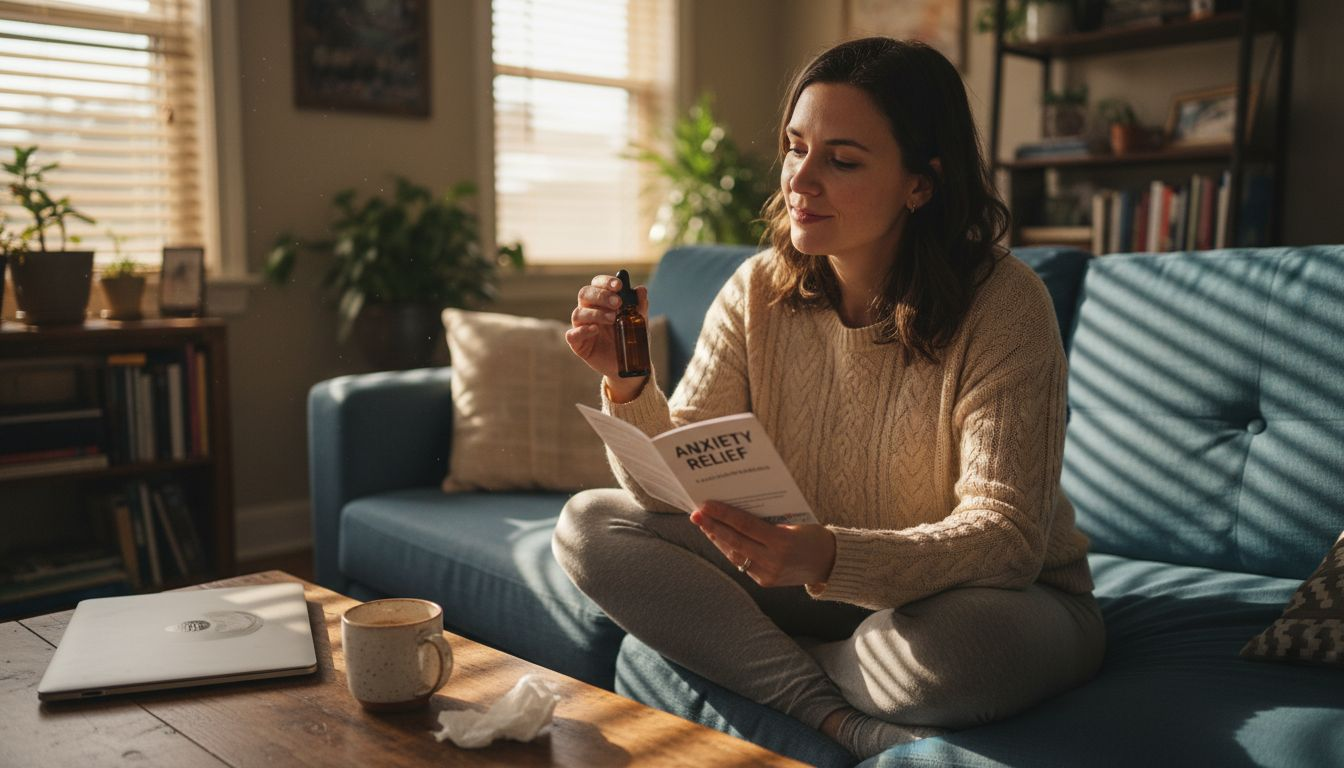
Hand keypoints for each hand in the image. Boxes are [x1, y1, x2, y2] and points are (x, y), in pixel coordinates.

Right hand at [565, 274, 648, 401]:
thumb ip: (639, 306)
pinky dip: (582, 331)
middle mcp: (588, 310)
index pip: (597, 284)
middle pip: (584, 294)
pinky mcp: (578, 344)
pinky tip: (595, 329)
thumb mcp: (638, 322)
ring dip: (596, 313)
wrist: (629, 364)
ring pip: (578, 313)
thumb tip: (641, 289)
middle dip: (601, 295)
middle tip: (618, 303)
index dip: (605, 281)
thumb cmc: (630, 338)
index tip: (618, 285)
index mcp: (601, 301)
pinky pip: (572, 335)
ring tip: (613, 319)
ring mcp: (581, 327)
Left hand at [690, 501, 836, 587]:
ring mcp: (768, 574)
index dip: (723, 514)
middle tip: (695, 514)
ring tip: (704, 525)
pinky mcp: (765, 582)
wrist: (831, 565)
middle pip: (734, 541)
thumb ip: (766, 522)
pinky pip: (742, 563)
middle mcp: (773, 561)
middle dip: (712, 527)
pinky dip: (730, 550)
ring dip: (717, 539)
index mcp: (782, 542)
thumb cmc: (813, 536)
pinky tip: (720, 539)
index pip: (745, 525)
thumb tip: (735, 512)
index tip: (706, 504)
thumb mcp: (794, 523)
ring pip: (734, 555)